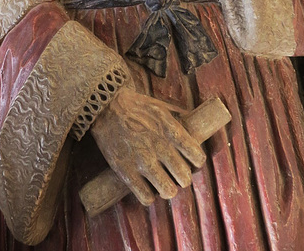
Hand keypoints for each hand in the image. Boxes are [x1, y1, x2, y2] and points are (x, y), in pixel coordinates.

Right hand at [90, 88, 205, 204]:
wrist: (106, 107)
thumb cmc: (136, 106)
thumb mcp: (162, 107)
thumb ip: (179, 118)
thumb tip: (196, 124)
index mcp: (170, 130)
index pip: (197, 157)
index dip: (196, 162)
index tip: (191, 162)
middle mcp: (159, 146)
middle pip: (185, 177)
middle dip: (183, 177)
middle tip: (176, 174)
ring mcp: (142, 160)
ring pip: (168, 191)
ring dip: (168, 189)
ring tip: (163, 183)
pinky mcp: (126, 171)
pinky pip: (146, 197)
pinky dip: (149, 196)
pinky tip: (147, 188)